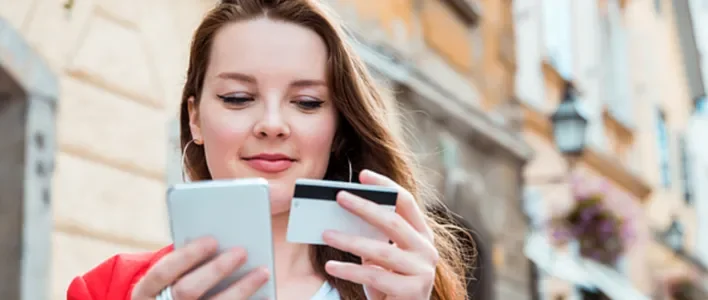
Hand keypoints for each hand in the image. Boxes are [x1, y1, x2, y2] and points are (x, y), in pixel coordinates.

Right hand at [131, 237, 269, 299]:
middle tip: (242, 252)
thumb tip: (219, 240)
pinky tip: (265, 296)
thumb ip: (184, 263)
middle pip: (188, 291)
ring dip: (241, 289)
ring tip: (263, 272)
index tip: (213, 240)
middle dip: (216, 270)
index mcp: (145, 292)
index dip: (188, 255)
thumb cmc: (172, 290)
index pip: (163, 271)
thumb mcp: (167, 279)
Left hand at [322, 170, 438, 299]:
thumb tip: (345, 214)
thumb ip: (374, 237)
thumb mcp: (383, 258)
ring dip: (350, 241)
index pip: (407, 202)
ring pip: (382, 251)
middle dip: (365, 207)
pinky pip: (375, 277)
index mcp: (422, 236)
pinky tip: (331, 265)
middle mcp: (427, 250)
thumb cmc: (390, 286)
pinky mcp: (412, 292)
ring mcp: (422, 272)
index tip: (363, 174)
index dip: (386, 186)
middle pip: (394, 222)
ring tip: (326, 233)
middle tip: (339, 197)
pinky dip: (350, 270)